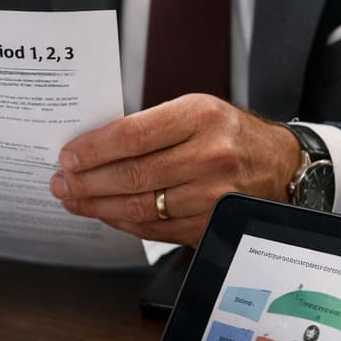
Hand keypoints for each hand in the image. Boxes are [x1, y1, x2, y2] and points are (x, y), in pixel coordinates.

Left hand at [49, 94, 300, 245]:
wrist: (280, 164)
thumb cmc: (228, 134)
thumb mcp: (195, 111)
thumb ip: (147, 126)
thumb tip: (90, 147)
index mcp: (200, 117)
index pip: (132, 137)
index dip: (93, 150)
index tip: (67, 157)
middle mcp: (211, 156)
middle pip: (132, 176)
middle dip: (86, 182)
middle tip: (60, 182)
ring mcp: (215, 195)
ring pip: (140, 207)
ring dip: (97, 206)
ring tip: (73, 199)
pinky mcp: (213, 224)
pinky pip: (155, 229)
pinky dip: (123, 222)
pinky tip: (104, 213)